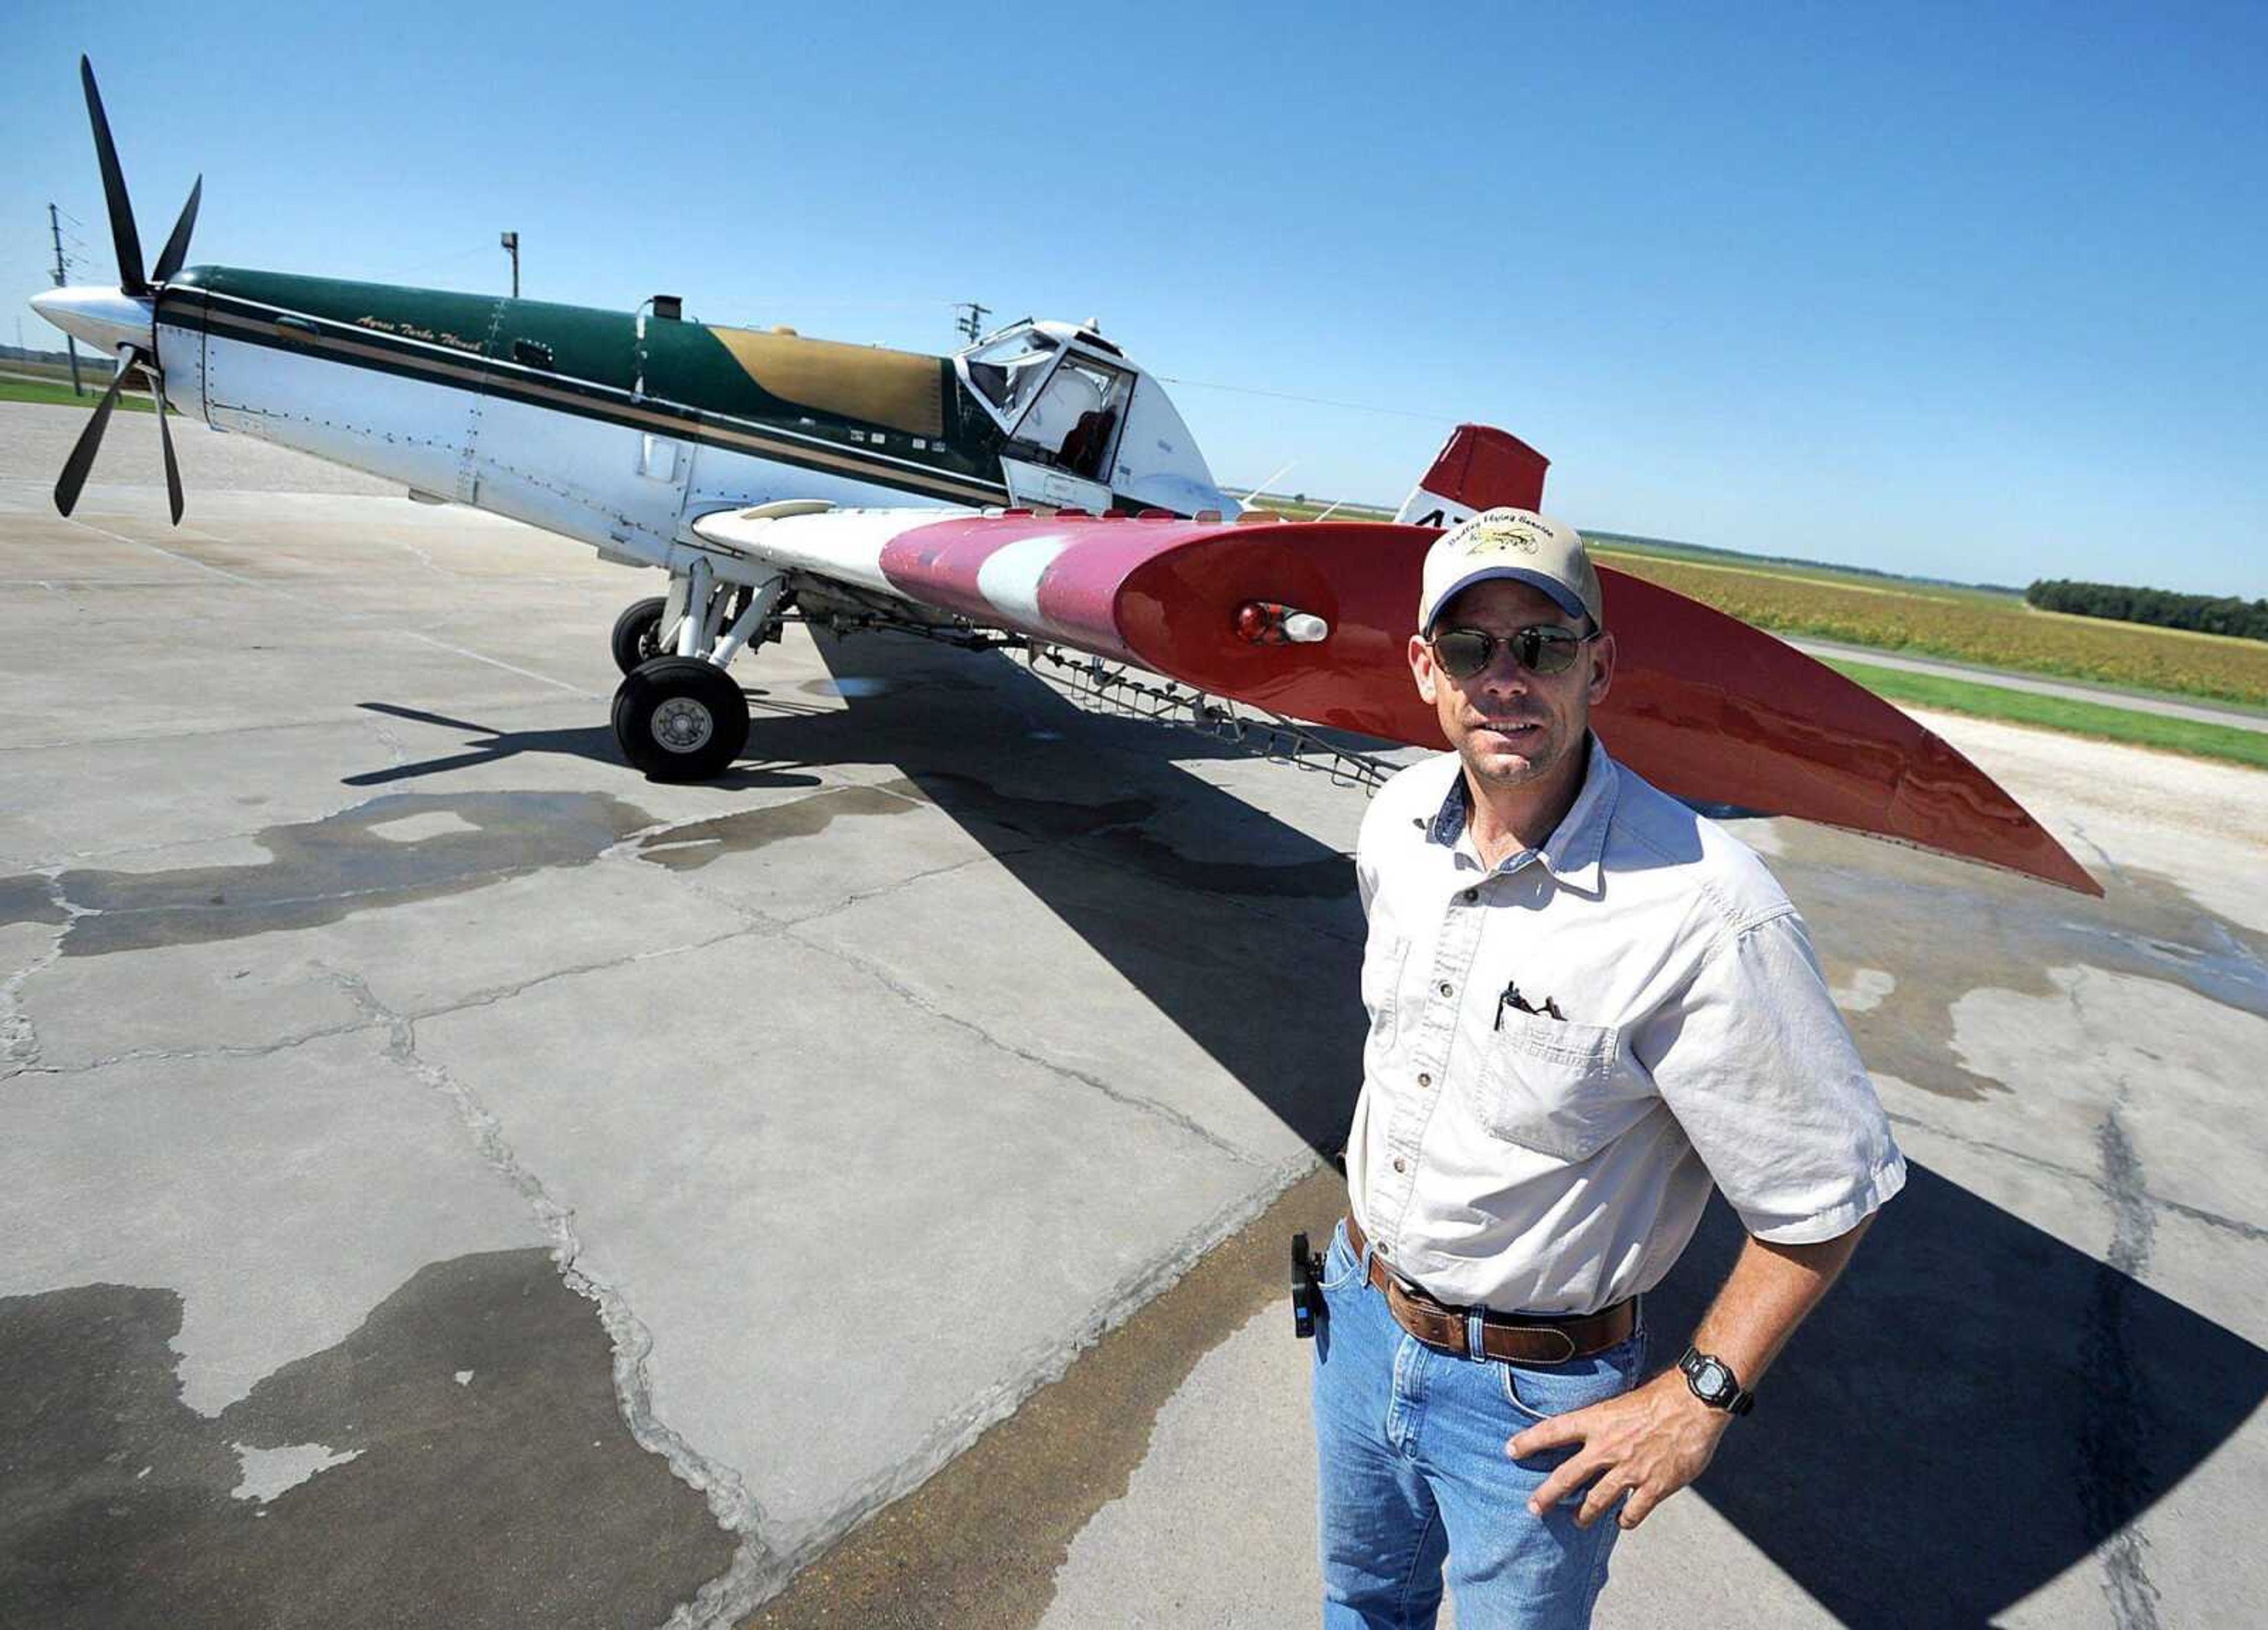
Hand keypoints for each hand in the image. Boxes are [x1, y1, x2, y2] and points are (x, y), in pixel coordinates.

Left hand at [1507, 1370, 1730, 1530]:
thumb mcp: (1620, 1403)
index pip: (1553, 1431)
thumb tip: (1591, 1433)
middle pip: (1567, 1476)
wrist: (1694, 1404)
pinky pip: (1632, 1512)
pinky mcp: (1654, 1486)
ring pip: (1596, 1501)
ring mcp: (1630, 1470)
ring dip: (1584, 1514)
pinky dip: (1624, 1520)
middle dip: (1547, 1494)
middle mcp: (1608, 1447)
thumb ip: (1603, 1422)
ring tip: (1577, 1521)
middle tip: (1533, 1507)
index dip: (1529, 1441)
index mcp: (1597, 1421)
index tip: (1510, 1450)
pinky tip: (1621, 1521)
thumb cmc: (1660, 1398)